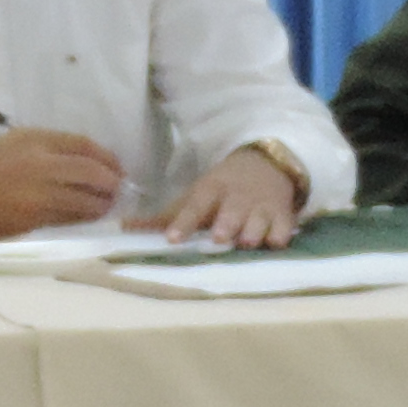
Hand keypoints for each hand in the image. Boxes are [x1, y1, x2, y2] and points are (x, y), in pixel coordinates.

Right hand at [0, 131, 123, 238]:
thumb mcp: (15, 144)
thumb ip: (48, 149)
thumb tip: (88, 162)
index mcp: (35, 139)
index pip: (83, 146)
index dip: (107, 159)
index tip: (117, 169)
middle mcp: (39, 162)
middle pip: (91, 172)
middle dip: (111, 183)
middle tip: (118, 190)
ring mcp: (36, 191)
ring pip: (83, 199)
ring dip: (101, 205)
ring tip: (106, 206)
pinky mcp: (32, 217)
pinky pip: (67, 218)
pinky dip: (82, 218)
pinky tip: (87, 217)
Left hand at [156, 149, 305, 249]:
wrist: (266, 164)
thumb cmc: (221, 189)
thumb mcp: (194, 195)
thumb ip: (163, 218)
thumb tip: (124, 229)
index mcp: (211, 190)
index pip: (194, 206)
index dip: (183, 222)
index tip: (172, 239)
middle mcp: (236, 198)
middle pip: (231, 211)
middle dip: (226, 224)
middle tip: (218, 238)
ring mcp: (261, 206)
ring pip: (259, 220)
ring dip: (253, 231)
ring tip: (248, 242)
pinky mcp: (283, 216)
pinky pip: (283, 228)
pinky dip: (279, 236)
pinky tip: (274, 242)